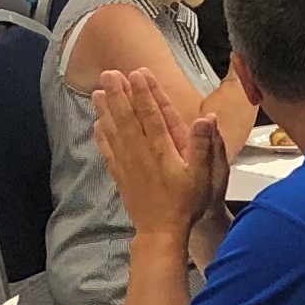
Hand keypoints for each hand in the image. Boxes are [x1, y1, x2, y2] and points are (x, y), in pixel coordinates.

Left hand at [91, 67, 220, 235]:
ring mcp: (128, 165)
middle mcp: (141, 153)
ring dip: (105, 110)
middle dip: (118, 94)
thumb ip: (204, 145)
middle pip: (127, 117)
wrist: (162, 233)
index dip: (144, 92)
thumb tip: (207, 118)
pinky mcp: (121, 176)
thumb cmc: (186, 205)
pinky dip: (101, 137)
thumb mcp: (204, 176)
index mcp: (162, 150)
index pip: (151, 114)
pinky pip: (108, 152)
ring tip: (97, 92)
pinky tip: (97, 125)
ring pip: (114, 131)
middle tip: (109, 73)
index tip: (137, 72)